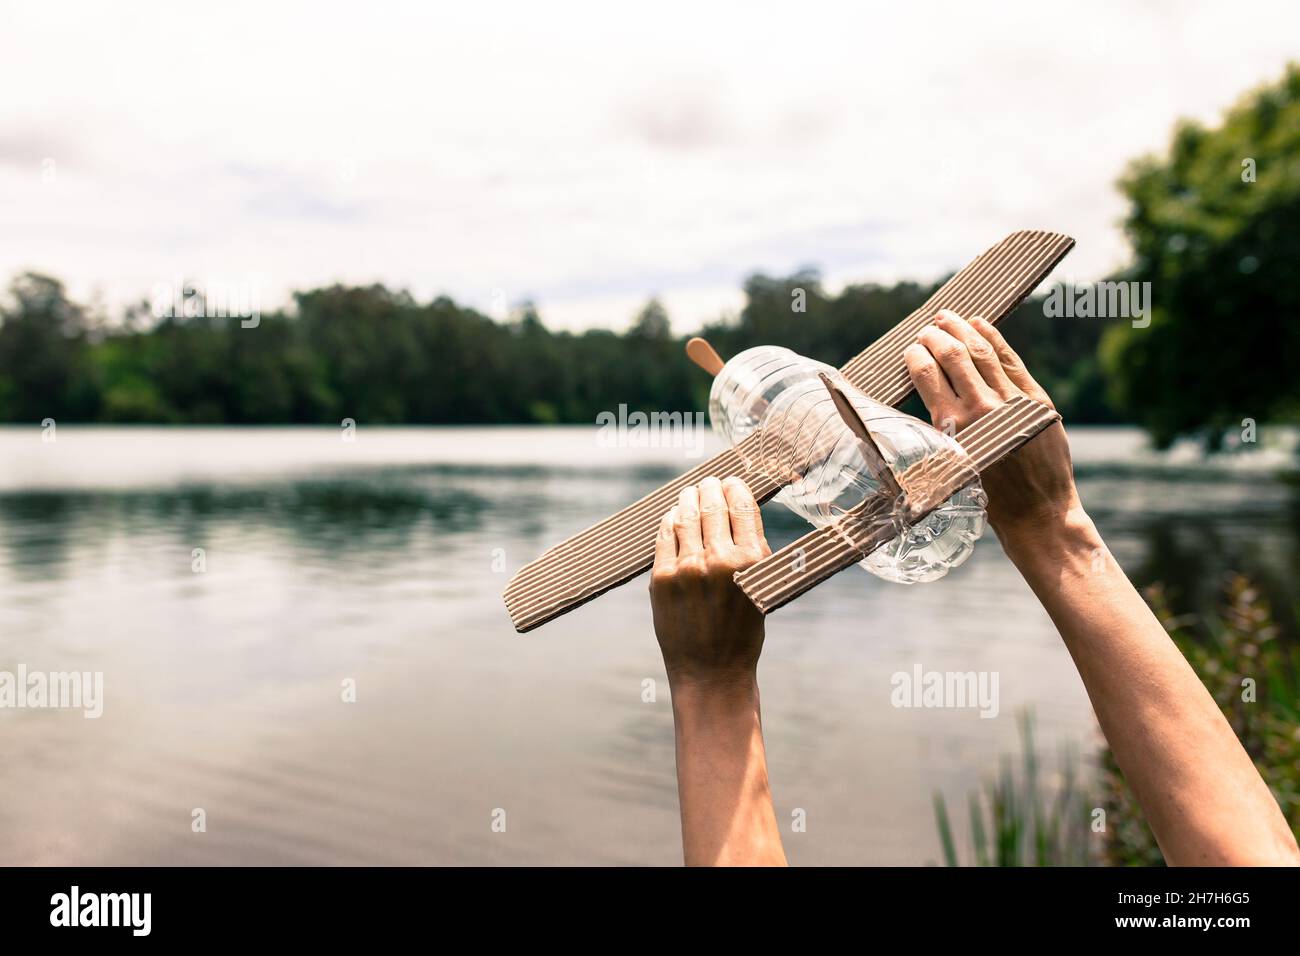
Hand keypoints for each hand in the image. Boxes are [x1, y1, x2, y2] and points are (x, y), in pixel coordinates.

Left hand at [650, 476, 770, 689]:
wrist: (712, 674)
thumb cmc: (741, 633)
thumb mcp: (760, 588)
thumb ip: (749, 552)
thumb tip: (737, 511)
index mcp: (753, 562)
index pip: (742, 506)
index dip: (736, 487)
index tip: (732, 481)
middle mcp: (720, 560)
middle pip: (712, 505)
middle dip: (711, 488)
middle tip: (709, 482)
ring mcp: (688, 568)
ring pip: (686, 515)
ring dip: (689, 498)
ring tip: (691, 492)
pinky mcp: (662, 578)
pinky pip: (665, 536)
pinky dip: (670, 520)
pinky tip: (673, 515)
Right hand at [903, 310, 1082, 542]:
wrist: (1037, 512)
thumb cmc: (989, 498)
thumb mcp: (952, 465)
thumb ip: (940, 430)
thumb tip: (928, 399)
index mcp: (952, 427)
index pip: (927, 374)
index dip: (915, 356)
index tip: (910, 351)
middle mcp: (980, 409)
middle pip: (952, 355)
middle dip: (934, 336)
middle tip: (926, 329)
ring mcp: (1011, 401)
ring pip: (981, 351)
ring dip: (960, 329)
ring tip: (947, 317)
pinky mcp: (1036, 400)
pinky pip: (1011, 360)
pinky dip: (993, 337)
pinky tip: (980, 325)